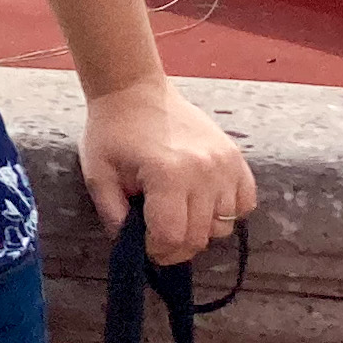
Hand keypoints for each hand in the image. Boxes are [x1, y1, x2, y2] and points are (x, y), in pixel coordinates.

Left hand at [78, 78, 256, 266]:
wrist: (134, 91)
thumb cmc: (113, 132)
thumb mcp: (98, 174)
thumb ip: (113, 216)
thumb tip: (131, 246)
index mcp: (167, 174)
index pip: (172, 237)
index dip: (155, 250)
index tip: (143, 245)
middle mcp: (204, 171)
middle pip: (200, 237)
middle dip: (175, 247)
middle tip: (156, 236)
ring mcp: (225, 164)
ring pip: (223, 226)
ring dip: (200, 229)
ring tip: (176, 212)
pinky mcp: (237, 158)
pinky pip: (244, 204)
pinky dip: (226, 212)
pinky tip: (202, 202)